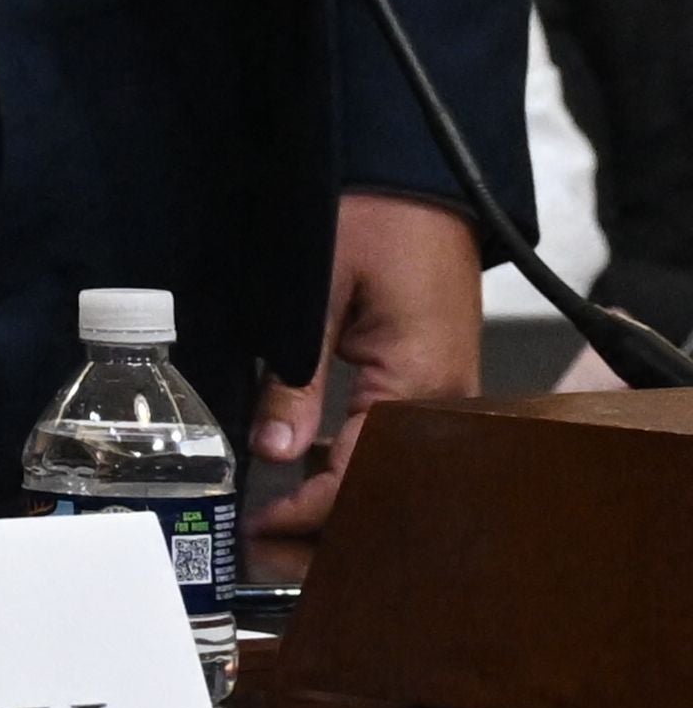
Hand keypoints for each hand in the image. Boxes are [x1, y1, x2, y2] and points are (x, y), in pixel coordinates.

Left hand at [243, 191, 488, 552]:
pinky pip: (399, 431)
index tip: (260, 530)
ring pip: (393, 462)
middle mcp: (448, 398)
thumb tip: (273, 450)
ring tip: (281, 509)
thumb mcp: (314, 294)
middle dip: (328, 516)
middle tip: (266, 536)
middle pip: (386, 483)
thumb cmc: (373, 215)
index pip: (362, 480)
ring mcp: (448, 386)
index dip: (308, 512)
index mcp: (421, 386)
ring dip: (341, 488)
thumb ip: (295, 380)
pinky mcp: (437, 370)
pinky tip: (313, 461)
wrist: (417, 172)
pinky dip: (357, 454)